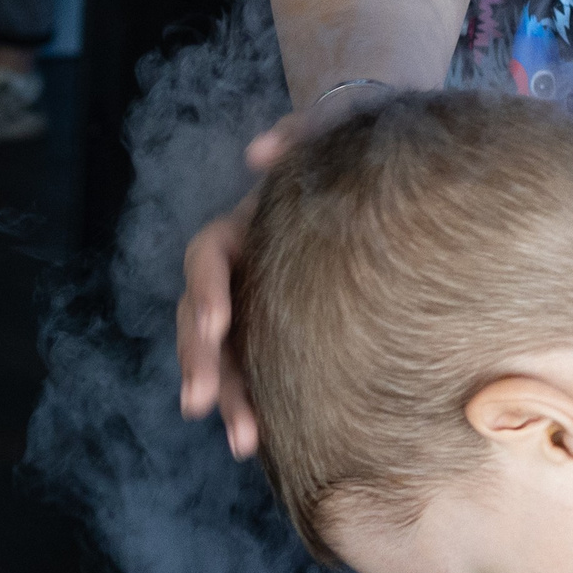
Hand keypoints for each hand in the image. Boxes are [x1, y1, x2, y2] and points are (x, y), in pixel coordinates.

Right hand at [175, 86, 385, 454]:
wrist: (373, 176)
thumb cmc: (346, 149)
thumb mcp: (330, 129)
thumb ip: (298, 133)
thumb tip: (260, 152)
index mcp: (240, 227)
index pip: (205, 257)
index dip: (206, 288)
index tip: (216, 320)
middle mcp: (240, 270)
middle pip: (200, 319)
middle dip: (200, 362)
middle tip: (200, 402)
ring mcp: (257, 304)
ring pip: (226, 354)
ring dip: (228, 397)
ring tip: (244, 442)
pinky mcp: (281, 331)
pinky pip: (259, 368)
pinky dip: (259, 402)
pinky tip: (268, 441)